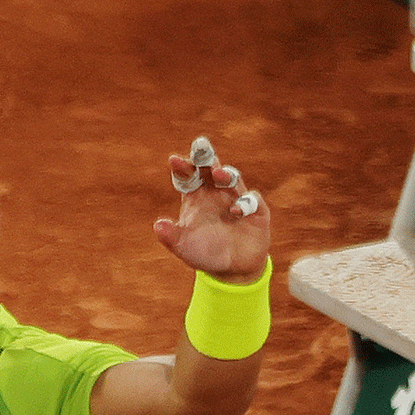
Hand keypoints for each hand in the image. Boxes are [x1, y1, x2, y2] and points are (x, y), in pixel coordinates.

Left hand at [153, 137, 270, 283]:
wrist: (231, 269)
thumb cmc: (203, 252)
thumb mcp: (183, 247)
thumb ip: (171, 237)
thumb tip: (158, 226)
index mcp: (195, 196)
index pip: (187, 176)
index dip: (182, 167)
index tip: (174, 160)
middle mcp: (215, 193)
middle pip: (210, 169)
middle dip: (206, 157)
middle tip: (200, 145)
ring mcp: (236, 200)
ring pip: (233, 179)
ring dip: (226, 175)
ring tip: (218, 174)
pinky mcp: (256, 212)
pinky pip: (252, 201)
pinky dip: (245, 203)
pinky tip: (235, 210)